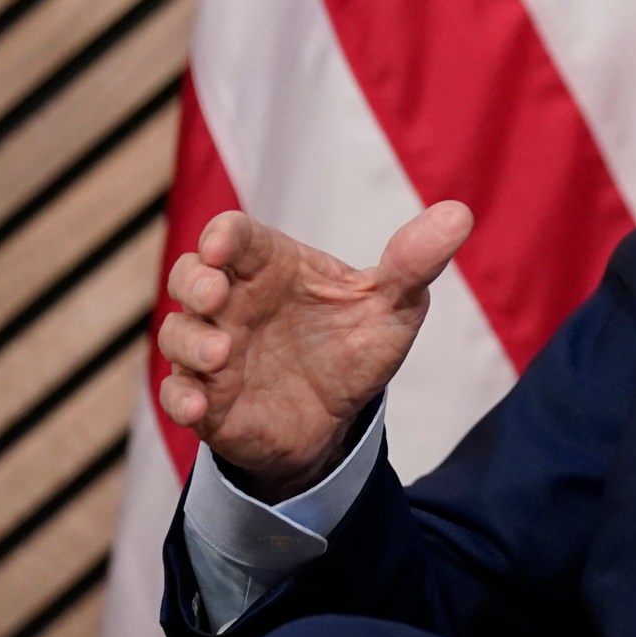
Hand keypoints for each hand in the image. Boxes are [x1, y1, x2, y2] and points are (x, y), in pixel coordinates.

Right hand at [156, 202, 472, 500]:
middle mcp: (233, 303)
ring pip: (176, 334)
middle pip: (188, 276)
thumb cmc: (355, 346)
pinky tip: (200, 407)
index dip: (223, 236)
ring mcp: (214, 351)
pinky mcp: (208, 400)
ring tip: (222, 355)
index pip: (234, 235)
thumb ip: (415, 263)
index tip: (224, 247)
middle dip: (193, 281)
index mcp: (271, 267)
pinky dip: (181, 398)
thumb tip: (459, 215)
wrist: (341, 420)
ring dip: (190, 342)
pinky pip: (176, 395)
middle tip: (215, 295)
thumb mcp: (393, 306)